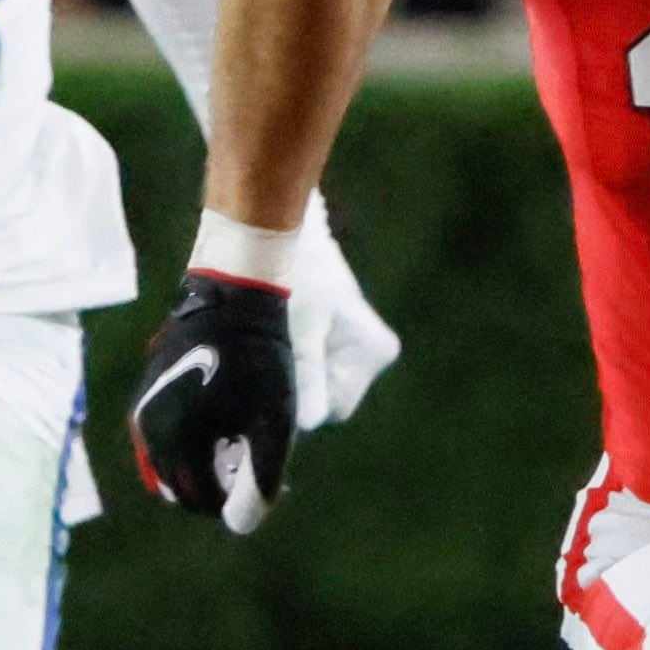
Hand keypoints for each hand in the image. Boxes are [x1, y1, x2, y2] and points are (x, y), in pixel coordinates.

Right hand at [128, 270, 296, 532]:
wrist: (234, 296)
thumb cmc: (260, 359)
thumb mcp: (272, 423)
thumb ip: (260, 480)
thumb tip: (239, 526)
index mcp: (172, 441)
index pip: (203, 500)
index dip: (241, 501)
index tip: (277, 482)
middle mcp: (145, 430)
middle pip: (184, 486)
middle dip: (223, 485)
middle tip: (263, 464)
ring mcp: (141, 410)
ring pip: (174, 464)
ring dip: (209, 466)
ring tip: (248, 445)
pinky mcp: (146, 394)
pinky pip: (166, 438)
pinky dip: (195, 443)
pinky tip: (229, 426)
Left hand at [285, 214, 404, 431]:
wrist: (277, 225)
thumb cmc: (293, 274)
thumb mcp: (299, 331)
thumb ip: (307, 380)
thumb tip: (310, 424)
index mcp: (376, 351)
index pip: (332, 407)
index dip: (301, 396)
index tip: (278, 369)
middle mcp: (371, 352)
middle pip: (324, 394)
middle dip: (296, 378)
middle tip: (274, 345)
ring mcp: (352, 342)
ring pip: (313, 379)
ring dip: (287, 363)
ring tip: (273, 327)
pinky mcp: (332, 332)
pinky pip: (308, 360)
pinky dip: (288, 349)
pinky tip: (276, 322)